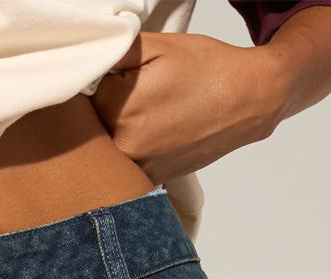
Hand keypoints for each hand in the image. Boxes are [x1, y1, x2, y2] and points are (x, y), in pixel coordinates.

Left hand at [92, 32, 290, 178]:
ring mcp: (138, 169)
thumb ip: (114, 52)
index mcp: (118, 110)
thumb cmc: (206, 69)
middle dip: (106, 109)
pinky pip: (127, 167)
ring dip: (118, 132)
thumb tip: (87, 63)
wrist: (248, 100)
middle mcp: (123, 147)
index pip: (82, 97)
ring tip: (152, 113)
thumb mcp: (157, 45)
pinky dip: (134, 151)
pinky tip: (157, 132)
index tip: (125, 77)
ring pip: (108, 149)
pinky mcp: (152, 180)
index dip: (102, 82)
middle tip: (141, 95)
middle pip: (91, 128)